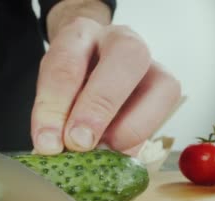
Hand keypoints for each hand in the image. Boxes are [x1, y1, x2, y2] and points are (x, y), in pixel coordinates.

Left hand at [31, 17, 180, 155]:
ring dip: (129, 128)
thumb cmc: (69, 82)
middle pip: (126, 55)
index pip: (66, 63)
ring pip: (161, 86)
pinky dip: (137, 140)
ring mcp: (151, 63)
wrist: (90, 70)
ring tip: (101, 150)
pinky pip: (163, 117)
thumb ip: (53, 115)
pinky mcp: (166, 90)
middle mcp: (120, 40)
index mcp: (80, 35)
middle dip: (100, 105)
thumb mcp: (51, 91)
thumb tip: (57, 149)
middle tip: (80, 143)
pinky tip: (114, 151)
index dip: (55, 106)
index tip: (47, 143)